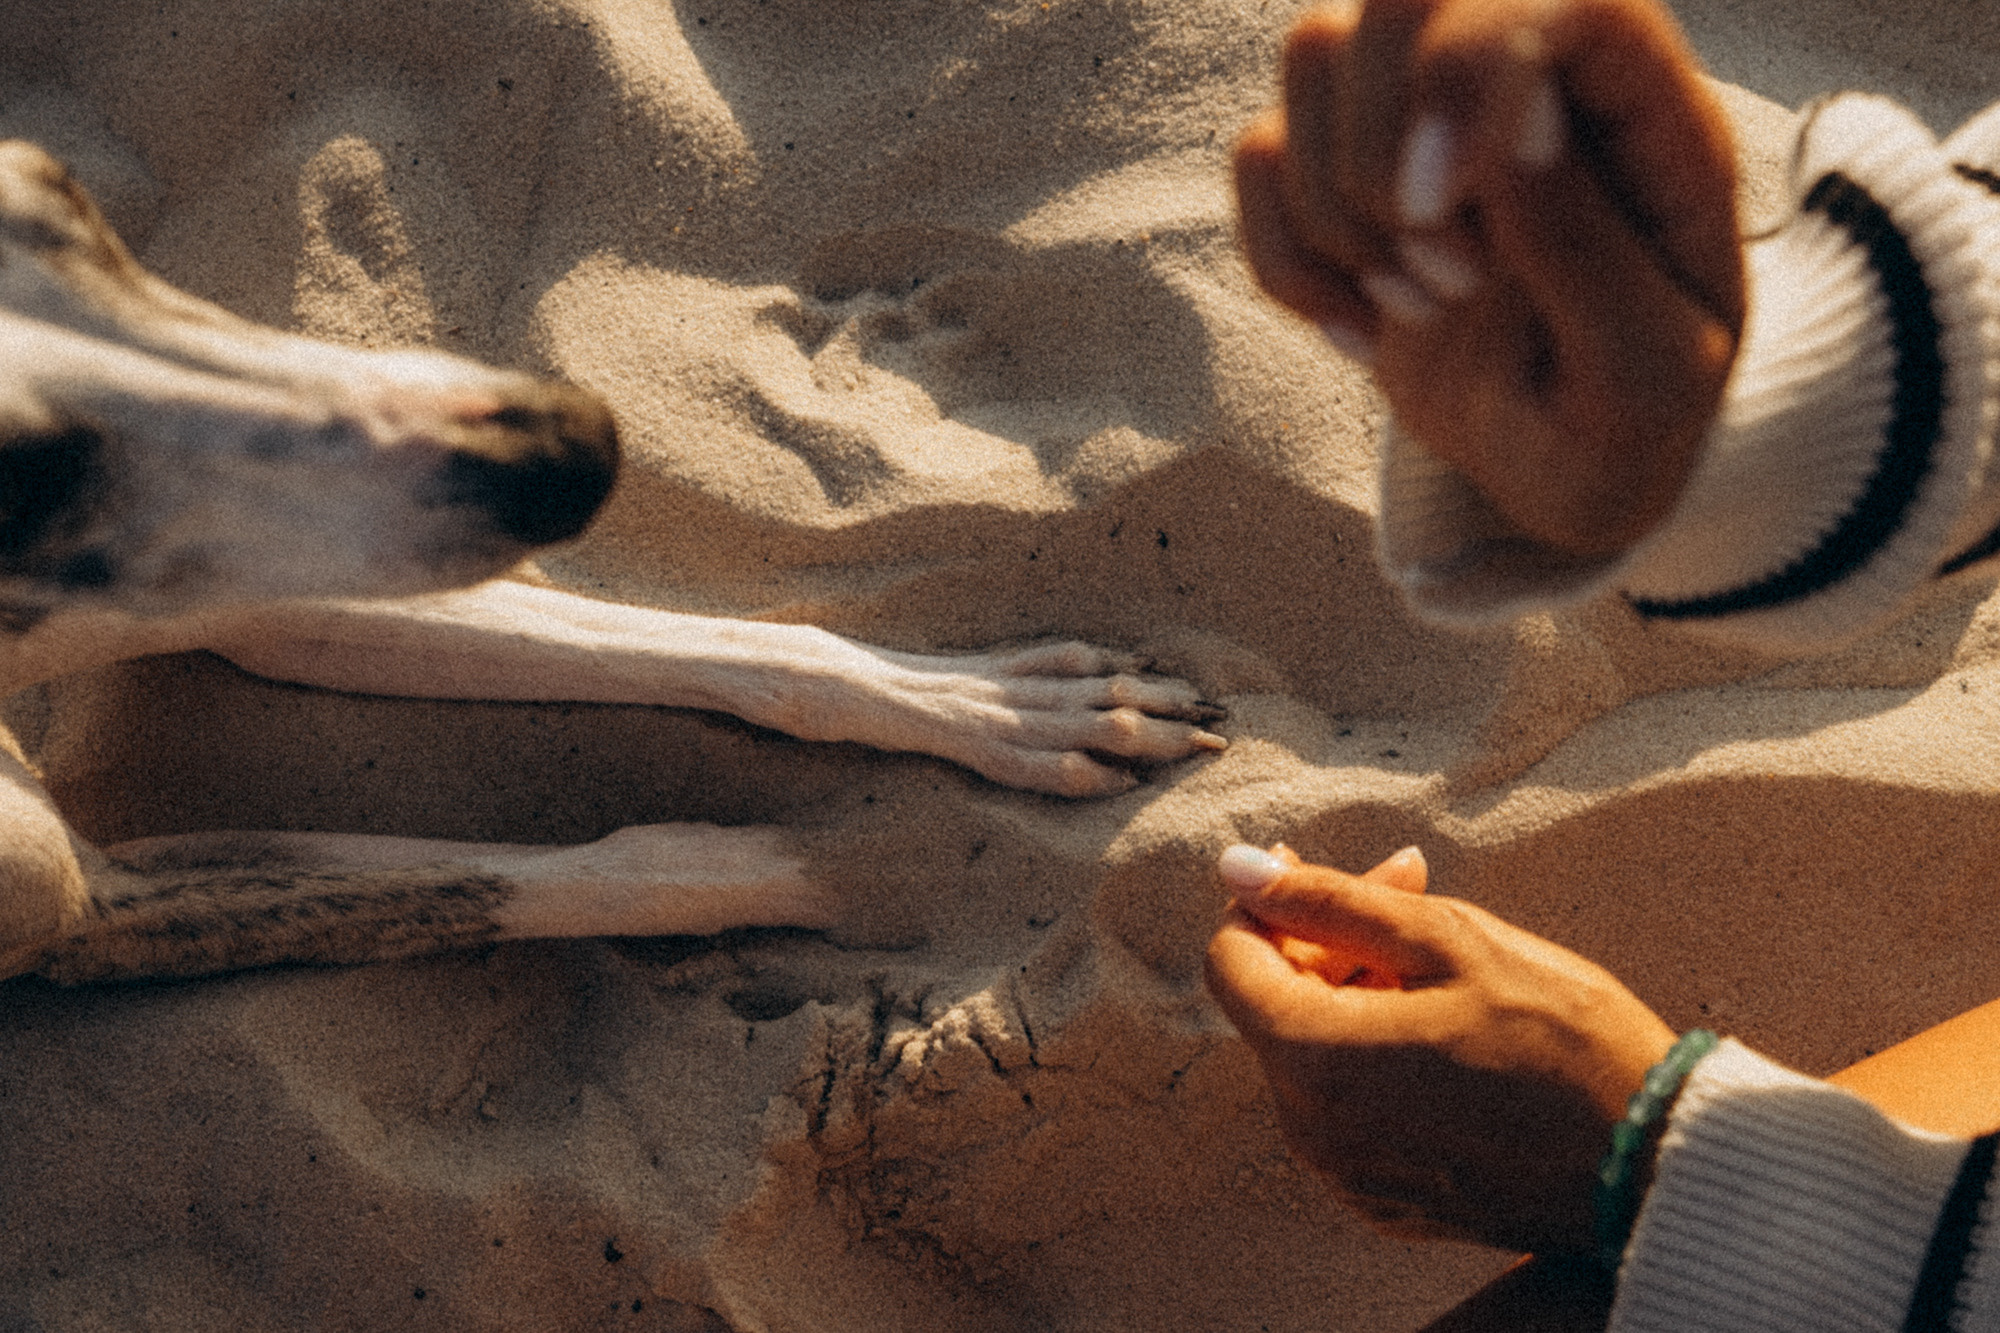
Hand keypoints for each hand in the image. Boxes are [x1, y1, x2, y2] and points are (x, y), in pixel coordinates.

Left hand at [1205, 844, 1674, 1254]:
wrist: (1655, 1161)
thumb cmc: (1564, 1040)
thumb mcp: (1449, 942)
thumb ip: (1330, 901)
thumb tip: (1235, 866)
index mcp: (1317, 1062)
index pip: (1230, 962)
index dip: (1269, 905)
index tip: (1322, 870)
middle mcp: (1313, 1132)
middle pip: (1276, 1007)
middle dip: (1327, 939)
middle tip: (1411, 887)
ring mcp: (1347, 1175)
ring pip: (1314, 1056)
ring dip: (1356, 994)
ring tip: (1444, 963)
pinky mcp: (1385, 1200)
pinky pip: (1348, 1110)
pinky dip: (1377, 1057)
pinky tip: (1449, 1030)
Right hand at [1235, 0, 1743, 555]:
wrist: (1563, 466)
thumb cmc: (1627, 424)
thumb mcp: (1644, 374)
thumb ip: (1590, 245)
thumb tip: (1515, 115)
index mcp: (1645, 107)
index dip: (1466, 71)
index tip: (1429, 210)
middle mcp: (1532, 72)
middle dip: (1379, 151)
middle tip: (1443, 283)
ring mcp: (1429, 112)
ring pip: (1317, 53)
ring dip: (1336, 208)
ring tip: (1417, 308)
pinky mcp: (1350, 171)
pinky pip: (1260, 154)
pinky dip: (1287, 258)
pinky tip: (1359, 326)